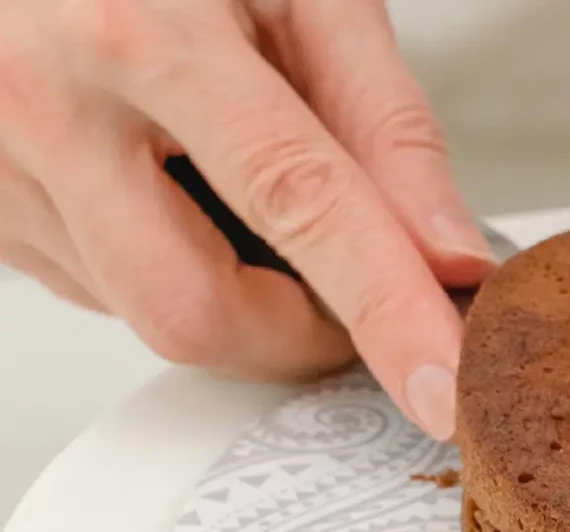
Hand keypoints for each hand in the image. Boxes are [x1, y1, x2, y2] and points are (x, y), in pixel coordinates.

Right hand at [0, 0, 489, 439]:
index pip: (298, 204)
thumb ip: (387, 124)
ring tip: (243, 188)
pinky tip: (169, 186)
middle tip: (357, 287)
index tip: (439, 385)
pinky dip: (170, 269)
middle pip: (198, 309)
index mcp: (141, 34)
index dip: (383, 308)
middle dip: (302, 333)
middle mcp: (46, 104)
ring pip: (147, 315)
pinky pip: (100, 293)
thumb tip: (449, 261)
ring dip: (236, 293)